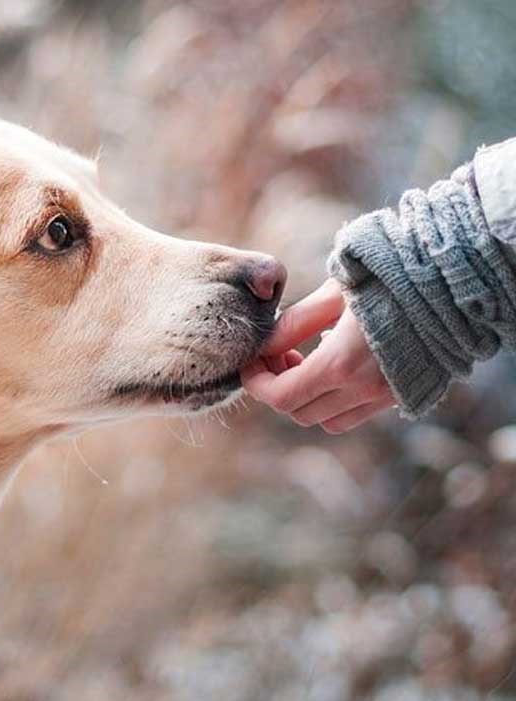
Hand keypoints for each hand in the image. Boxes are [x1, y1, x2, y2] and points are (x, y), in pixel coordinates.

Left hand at [241, 279, 395, 432]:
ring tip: (304, 360)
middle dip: (277, 387)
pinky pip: (353, 415)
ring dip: (305, 398)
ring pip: (325, 420)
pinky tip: (334, 365)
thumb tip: (264, 345)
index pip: (280, 397)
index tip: (251, 361)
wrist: (449, 285)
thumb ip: (294, 323)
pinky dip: (332, 401)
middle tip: (278, 354)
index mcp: (340, 364)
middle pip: (298, 412)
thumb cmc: (387, 280)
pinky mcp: (399, 396)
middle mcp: (362, 390)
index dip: (256, 383)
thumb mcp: (333, 294)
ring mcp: (383, 397)